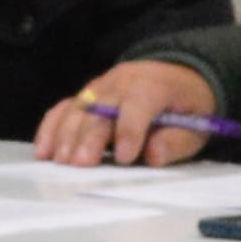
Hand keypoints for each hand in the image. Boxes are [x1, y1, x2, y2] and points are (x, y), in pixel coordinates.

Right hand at [36, 60, 226, 165]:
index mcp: (155, 83)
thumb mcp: (197, 125)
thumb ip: (176, 142)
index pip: (139, 102)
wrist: (178, 76)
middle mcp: (123, 80)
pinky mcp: (86, 95)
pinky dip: (51, 128)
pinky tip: (44, 151)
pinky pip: (64, 108)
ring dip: (67, 135)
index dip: (130, 129)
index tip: (124, 158)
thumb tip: (152, 155)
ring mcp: (100, 85)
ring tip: (61, 161)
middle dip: (90, 136)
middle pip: (101, 107)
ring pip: (78, 107)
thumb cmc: (187, 106)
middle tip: (80, 164)